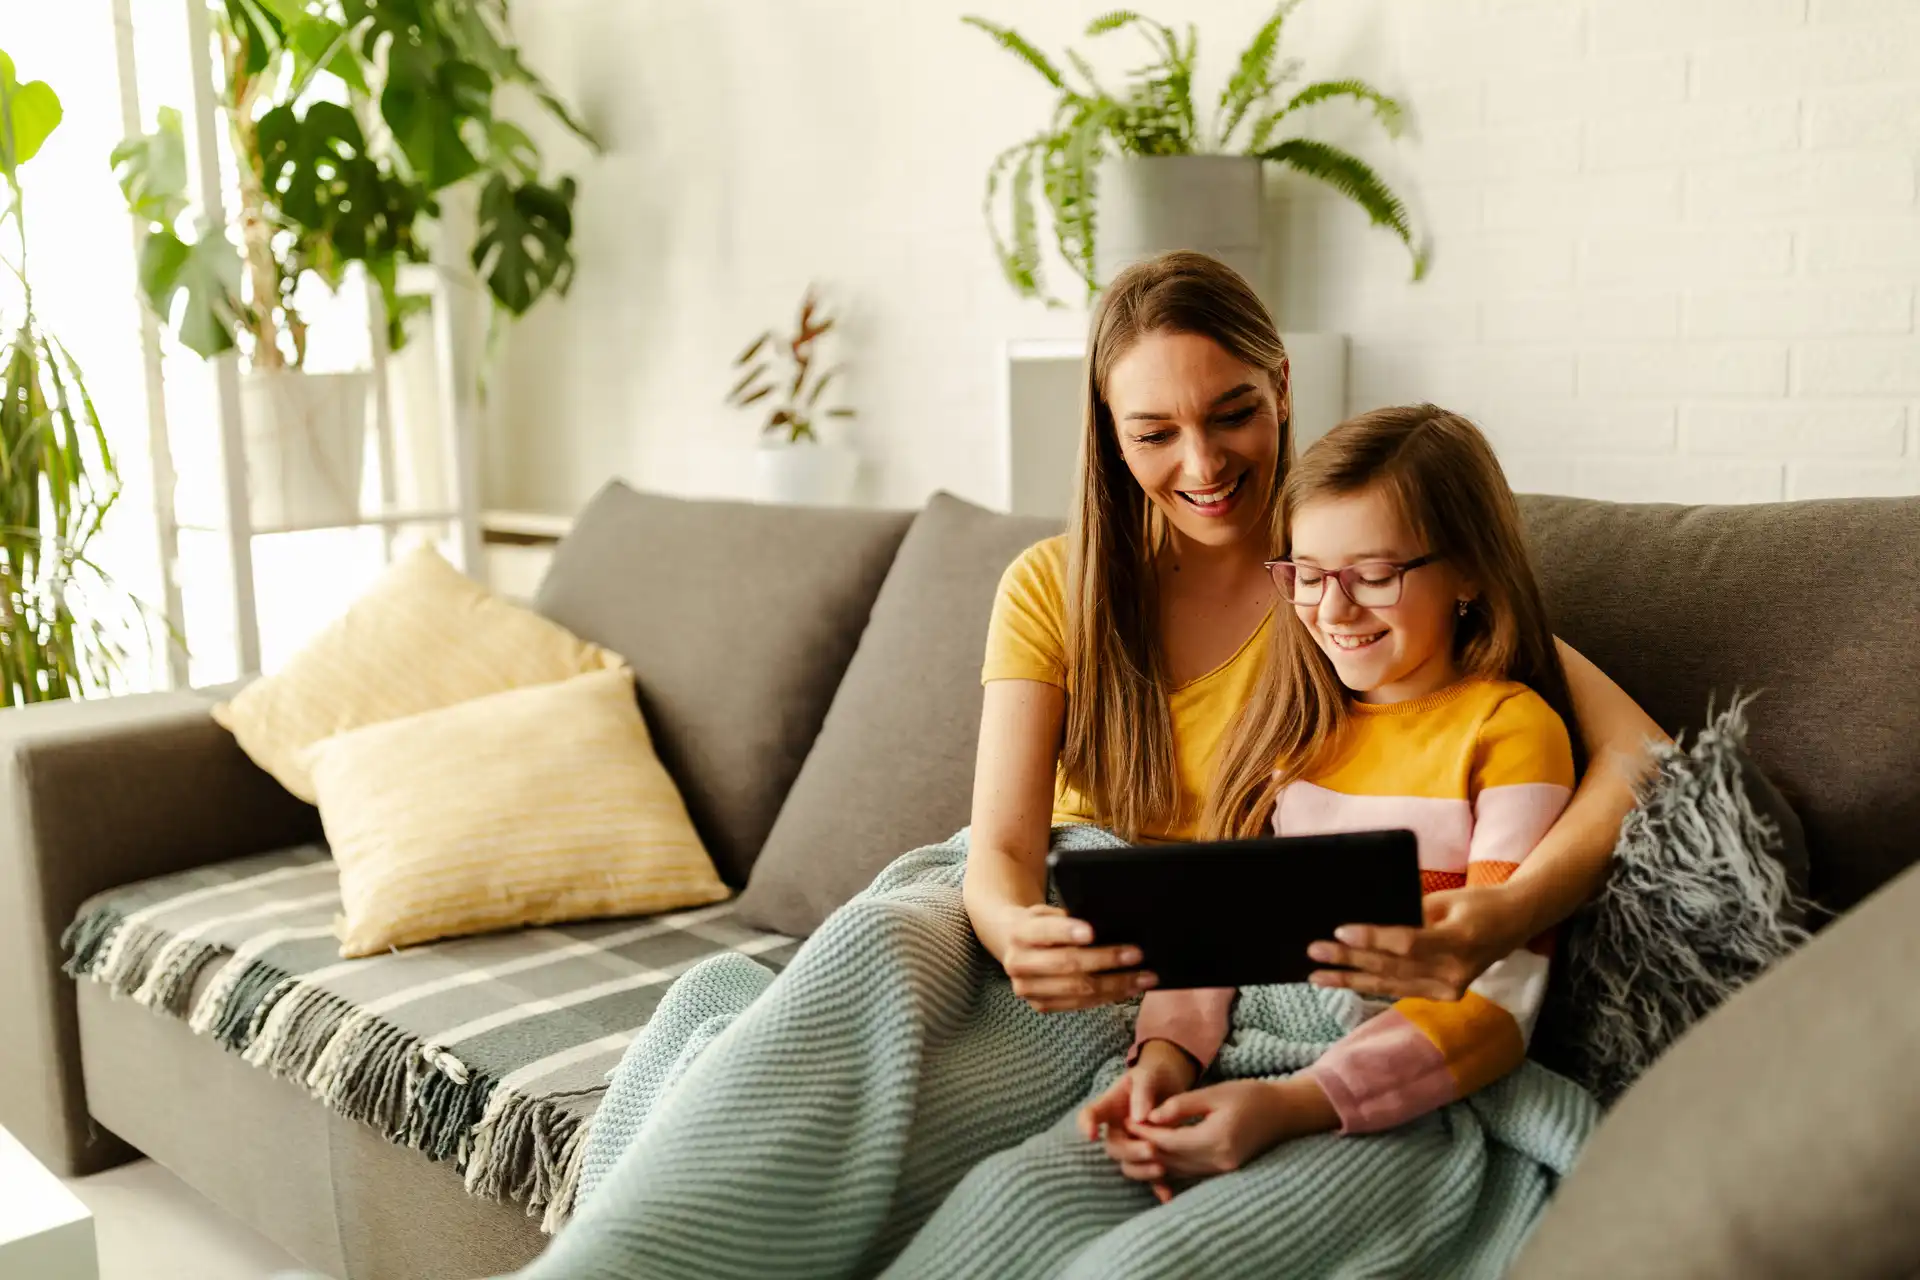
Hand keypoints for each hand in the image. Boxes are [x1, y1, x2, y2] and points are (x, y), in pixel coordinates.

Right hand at [1000, 904, 1157, 1011]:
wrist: (1012, 945)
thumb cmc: (1039, 925)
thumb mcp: (1046, 911)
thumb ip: (1067, 917)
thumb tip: (1108, 924)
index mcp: (1018, 933)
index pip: (1043, 931)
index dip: (1067, 932)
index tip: (1092, 932)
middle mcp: (1018, 963)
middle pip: (1067, 964)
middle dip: (1106, 959)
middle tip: (1136, 954)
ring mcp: (1028, 989)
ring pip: (1078, 989)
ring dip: (1116, 984)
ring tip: (1143, 977)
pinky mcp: (1040, 1006)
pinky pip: (1080, 1004)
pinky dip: (1108, 997)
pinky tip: (1129, 989)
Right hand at [1079, 1040, 1197, 1202]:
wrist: (1169, 1083)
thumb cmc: (1153, 1075)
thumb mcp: (1148, 1074)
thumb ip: (1143, 1091)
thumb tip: (1140, 1117)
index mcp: (1110, 1106)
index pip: (1090, 1115)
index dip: (1085, 1125)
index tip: (1091, 1134)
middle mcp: (1117, 1128)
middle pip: (1113, 1146)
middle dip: (1130, 1151)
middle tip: (1151, 1150)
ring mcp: (1132, 1144)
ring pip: (1128, 1164)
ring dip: (1141, 1170)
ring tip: (1162, 1168)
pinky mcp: (1149, 1157)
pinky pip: (1149, 1175)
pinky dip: (1157, 1186)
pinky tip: (1166, 1195)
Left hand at [1129, 1076, 1338, 1184]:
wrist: (1283, 1113)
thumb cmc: (1250, 1096)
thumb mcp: (1215, 1093)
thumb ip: (1181, 1105)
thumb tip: (1150, 1116)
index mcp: (1216, 1139)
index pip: (1168, 1142)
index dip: (1145, 1134)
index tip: (1126, 1122)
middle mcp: (1218, 1161)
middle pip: (1170, 1160)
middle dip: (1145, 1148)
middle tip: (1124, 1135)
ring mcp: (1222, 1170)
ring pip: (1178, 1169)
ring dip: (1155, 1158)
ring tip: (1135, 1142)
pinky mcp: (1223, 1171)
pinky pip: (1190, 1172)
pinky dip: (1171, 1163)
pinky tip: (1158, 1152)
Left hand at [1307, 884, 1532, 1000]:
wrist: (1515, 924)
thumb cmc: (1479, 903)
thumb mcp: (1446, 899)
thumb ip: (1410, 912)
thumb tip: (1367, 917)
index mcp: (1459, 942)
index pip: (1407, 943)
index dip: (1372, 939)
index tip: (1340, 931)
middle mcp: (1455, 973)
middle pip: (1393, 968)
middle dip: (1350, 960)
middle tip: (1314, 952)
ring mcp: (1450, 989)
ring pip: (1392, 985)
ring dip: (1351, 979)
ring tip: (1317, 976)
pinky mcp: (1444, 995)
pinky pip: (1401, 990)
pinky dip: (1371, 984)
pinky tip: (1344, 981)